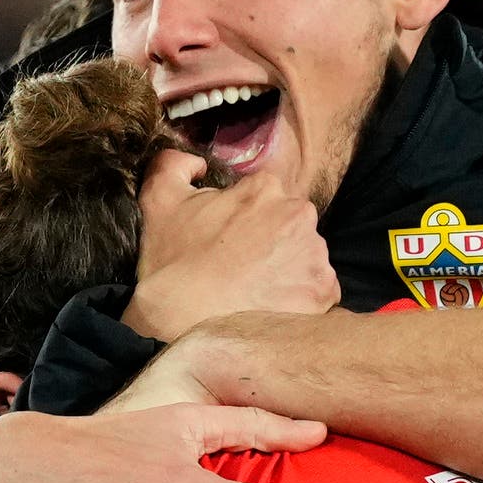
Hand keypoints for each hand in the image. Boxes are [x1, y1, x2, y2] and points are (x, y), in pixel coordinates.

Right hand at [125, 153, 335, 338]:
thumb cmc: (169, 261)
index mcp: (267, 188)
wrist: (178, 318)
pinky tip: (272, 309)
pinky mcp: (323, 291)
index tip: (234, 246)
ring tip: (257, 294)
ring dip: (289, 273)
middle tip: (245, 272)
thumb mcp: (159, 199)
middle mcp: (299, 214)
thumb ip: (176, 164)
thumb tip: (198, 163)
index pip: (270, 201)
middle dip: (275, 247)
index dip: (251, 225)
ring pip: (308, 260)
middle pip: (293, 229)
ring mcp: (315, 254)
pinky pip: (320, 293)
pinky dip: (301, 301)